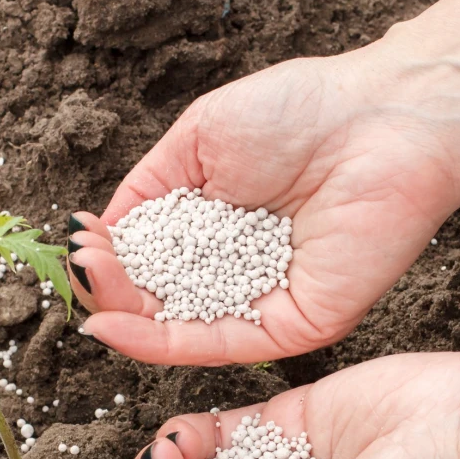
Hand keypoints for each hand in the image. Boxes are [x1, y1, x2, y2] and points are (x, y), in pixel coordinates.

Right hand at [66, 50, 459, 365]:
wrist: (382, 118)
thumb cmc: (299, 112)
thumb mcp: (198, 139)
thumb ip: (147, 190)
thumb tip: (94, 231)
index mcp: (214, 229)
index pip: (146, 259)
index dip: (107, 258)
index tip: (77, 243)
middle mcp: (236, 273)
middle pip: (157, 301)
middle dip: (110, 291)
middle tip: (81, 271)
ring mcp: (264, 304)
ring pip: (180, 331)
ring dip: (127, 321)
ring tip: (90, 303)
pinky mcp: (294, 328)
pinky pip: (222, 346)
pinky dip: (164, 344)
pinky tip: (121, 327)